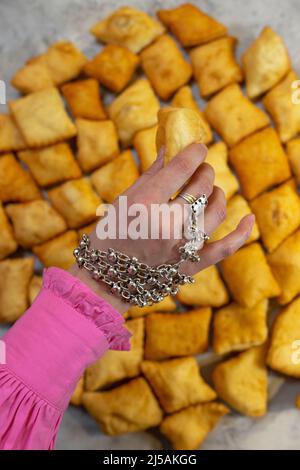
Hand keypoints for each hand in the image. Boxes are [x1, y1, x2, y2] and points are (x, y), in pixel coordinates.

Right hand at [70, 143, 254, 312]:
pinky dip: (241, 233)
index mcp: (145, 206)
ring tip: (210, 189)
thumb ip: (150, 175)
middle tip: (200, 168)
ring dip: (217, 193)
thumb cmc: (109, 237)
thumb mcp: (123, 201)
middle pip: (200, 187)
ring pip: (215, 211)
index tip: (197, 147)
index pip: (181, 169)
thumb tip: (169, 148)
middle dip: (204, 171)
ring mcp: (182, 247)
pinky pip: (225, 248)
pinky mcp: (191, 265)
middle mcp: (167, 225)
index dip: (194, 152)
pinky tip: (249, 218)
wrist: (107, 281)